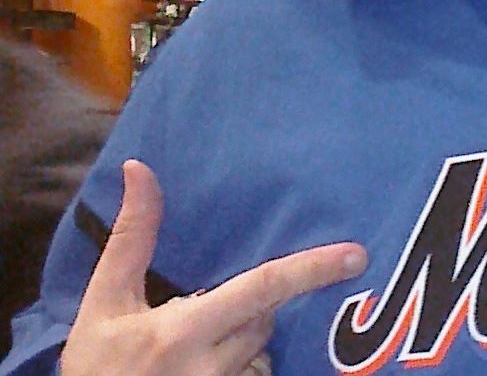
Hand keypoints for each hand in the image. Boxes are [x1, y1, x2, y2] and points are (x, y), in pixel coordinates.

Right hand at [61, 159, 366, 375]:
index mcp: (182, 331)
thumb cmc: (95, 366)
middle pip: (265, 317)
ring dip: (243, 337)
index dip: (312, 268)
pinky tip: (208, 363)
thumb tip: (139, 166)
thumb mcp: (106, 300)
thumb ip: (132, 235)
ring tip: (199, 345)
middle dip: (253, 304)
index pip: (262, 289)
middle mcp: (209, 368)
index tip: (356, 255)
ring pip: (260, 351)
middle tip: (215, 308)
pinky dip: (240, 365)